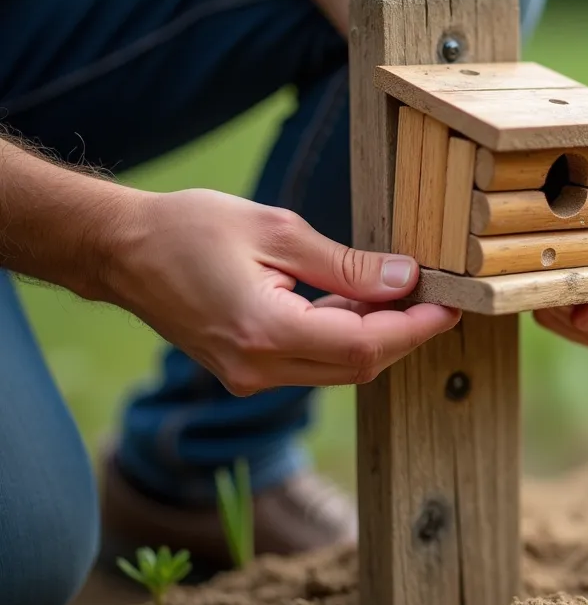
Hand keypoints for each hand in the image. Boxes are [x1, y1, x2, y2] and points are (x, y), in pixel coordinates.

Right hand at [101, 189, 460, 394]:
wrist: (121, 250)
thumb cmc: (189, 228)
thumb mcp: (277, 230)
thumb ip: (347, 264)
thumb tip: (407, 278)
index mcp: (265, 331)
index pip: (364, 346)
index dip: (415, 328)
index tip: (450, 306)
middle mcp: (258, 368)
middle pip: (359, 366)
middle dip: (404, 334)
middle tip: (436, 296)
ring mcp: (250, 376)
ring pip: (339, 369)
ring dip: (376, 335)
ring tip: (400, 292)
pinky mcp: (248, 371)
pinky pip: (314, 363)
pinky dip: (343, 337)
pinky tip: (357, 304)